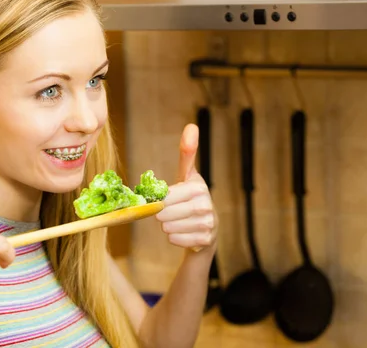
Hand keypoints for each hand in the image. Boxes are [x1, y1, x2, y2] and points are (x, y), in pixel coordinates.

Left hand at [156, 124, 217, 252]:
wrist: (206, 228)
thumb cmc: (190, 197)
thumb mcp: (187, 175)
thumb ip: (187, 153)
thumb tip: (192, 126)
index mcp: (198, 187)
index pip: (164, 197)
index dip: (159, 200)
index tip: (164, 200)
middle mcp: (205, 204)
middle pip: (164, 214)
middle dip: (162, 215)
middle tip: (172, 212)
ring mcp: (207, 224)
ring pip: (168, 228)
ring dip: (168, 226)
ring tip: (179, 221)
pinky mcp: (205, 240)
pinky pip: (175, 240)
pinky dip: (175, 238)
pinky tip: (184, 232)